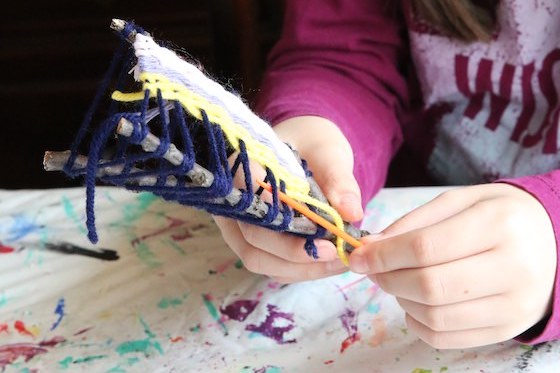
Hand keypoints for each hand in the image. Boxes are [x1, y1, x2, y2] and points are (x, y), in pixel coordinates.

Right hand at [214, 116, 362, 282]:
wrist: (305, 145)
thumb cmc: (311, 142)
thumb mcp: (328, 152)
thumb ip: (338, 180)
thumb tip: (352, 214)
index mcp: (241, 168)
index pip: (253, 203)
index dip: (284, 225)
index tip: (325, 236)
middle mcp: (231, 199)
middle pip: (254, 239)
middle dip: (298, 254)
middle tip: (337, 253)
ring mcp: (237, 222)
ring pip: (259, 258)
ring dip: (300, 268)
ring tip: (338, 262)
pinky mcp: (251, 238)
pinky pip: (268, 263)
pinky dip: (298, 269)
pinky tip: (328, 263)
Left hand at [349, 183, 556, 348]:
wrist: (550, 243)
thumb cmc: (498, 216)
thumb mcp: (458, 202)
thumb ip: (411, 224)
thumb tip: (369, 248)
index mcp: (499, 225)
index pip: (425, 248)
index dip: (383, 255)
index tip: (357, 256)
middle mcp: (513, 269)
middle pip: (428, 286)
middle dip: (387, 278)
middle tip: (373, 268)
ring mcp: (514, 306)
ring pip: (434, 316)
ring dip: (401, 299)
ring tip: (398, 280)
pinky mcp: (507, 330)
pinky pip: (445, 338)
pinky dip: (417, 322)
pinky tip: (415, 301)